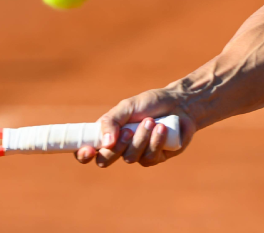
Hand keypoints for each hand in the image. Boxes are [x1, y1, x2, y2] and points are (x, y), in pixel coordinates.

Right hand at [74, 88, 197, 167]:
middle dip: (116, 146)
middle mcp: (120, 147)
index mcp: (108, 134)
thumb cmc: (151, 103)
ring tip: (151, 121)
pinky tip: (163, 128)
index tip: (88, 150)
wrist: (180, 104)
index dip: (84, 155)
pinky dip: (155, 141)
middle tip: (128, 130)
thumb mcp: (127, 106)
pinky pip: (149, 158)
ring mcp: (137, 154)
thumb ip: (111, 121)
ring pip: (130, 158)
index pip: (89, 150)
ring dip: (141, 139)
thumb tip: (105, 143)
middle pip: (106, 160)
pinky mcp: (155, 158)